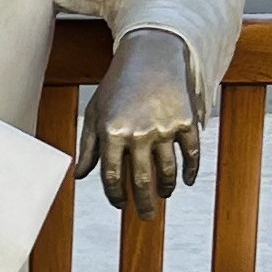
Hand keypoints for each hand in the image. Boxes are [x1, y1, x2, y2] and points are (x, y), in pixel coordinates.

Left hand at [76, 29, 199, 221]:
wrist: (150, 55)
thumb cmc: (117, 86)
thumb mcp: (96, 112)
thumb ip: (88, 146)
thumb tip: (80, 177)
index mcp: (111, 132)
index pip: (112, 176)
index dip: (115, 195)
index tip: (120, 204)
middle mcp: (138, 132)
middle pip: (141, 180)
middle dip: (144, 203)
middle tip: (146, 216)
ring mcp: (164, 127)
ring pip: (167, 171)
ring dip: (165, 188)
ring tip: (163, 195)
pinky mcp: (185, 120)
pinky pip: (191, 154)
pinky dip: (190, 171)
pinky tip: (185, 181)